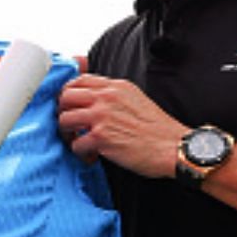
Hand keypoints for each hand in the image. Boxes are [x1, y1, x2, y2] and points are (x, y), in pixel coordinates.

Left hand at [56, 74, 184, 178]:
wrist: (174, 147)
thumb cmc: (158, 129)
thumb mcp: (136, 99)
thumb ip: (114, 96)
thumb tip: (95, 100)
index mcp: (116, 87)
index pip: (79, 80)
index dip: (69, 94)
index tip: (70, 106)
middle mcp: (107, 97)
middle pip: (65, 96)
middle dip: (63, 112)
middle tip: (70, 125)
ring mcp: (102, 116)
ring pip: (64, 119)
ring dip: (68, 134)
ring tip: (78, 141)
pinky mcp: (101, 137)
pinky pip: (75, 144)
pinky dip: (81, 153)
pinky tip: (92, 156)